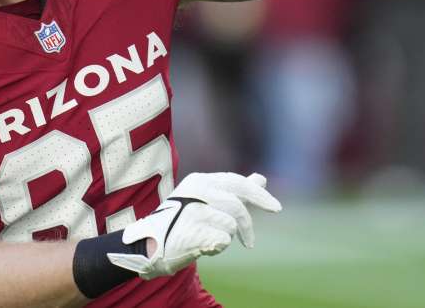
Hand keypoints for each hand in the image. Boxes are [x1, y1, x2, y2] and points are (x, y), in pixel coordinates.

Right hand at [106, 172, 281, 279]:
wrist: (148, 244)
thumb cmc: (181, 220)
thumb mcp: (206, 199)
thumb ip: (235, 189)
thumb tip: (261, 178)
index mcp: (200, 180)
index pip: (237, 182)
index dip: (259, 195)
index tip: (276, 208)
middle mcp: (196, 191)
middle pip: (237, 204)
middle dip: (246, 223)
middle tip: (249, 242)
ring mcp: (192, 211)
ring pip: (230, 224)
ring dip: (225, 236)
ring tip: (208, 238)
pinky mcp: (191, 232)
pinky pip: (222, 240)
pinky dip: (217, 246)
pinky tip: (203, 246)